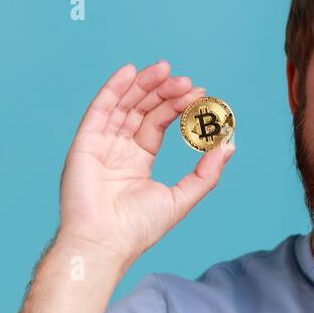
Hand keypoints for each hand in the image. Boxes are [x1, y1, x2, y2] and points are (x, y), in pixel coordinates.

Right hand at [55, 60, 233, 265]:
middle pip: (141, 110)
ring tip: (164, 69)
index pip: (158, 124)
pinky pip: (99, 110)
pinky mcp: (84, 143)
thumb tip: (229, 145)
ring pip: (123, 105)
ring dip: (143, 85)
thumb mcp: (182, 198)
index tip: (198, 93)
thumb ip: (206, 172)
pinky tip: (129, 72)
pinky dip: (113, 89)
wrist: (105, 242)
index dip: (177, 107)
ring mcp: (100, 145)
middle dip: (163, 92)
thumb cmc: (138, 228)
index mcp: (138, 161)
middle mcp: (118, 150)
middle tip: (186, 81)